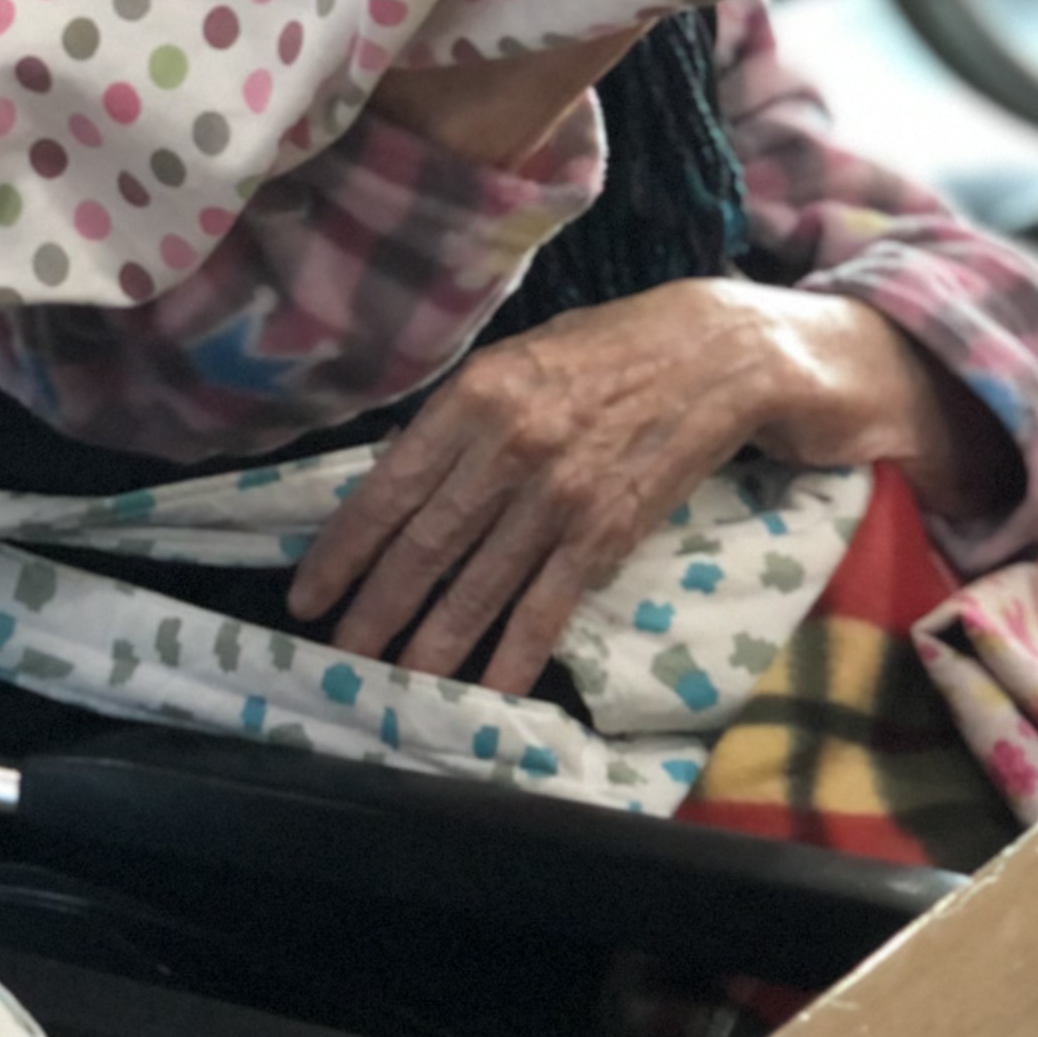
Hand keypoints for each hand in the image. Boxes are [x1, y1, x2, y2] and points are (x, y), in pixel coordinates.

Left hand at [283, 276, 1023, 690]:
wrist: (729, 350)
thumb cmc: (617, 350)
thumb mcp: (524, 359)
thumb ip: (465, 417)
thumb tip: (399, 476)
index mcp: (475, 394)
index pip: (389, 484)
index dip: (345, 548)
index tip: (308, 595)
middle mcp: (509, 442)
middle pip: (425, 541)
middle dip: (376, 607)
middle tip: (339, 656)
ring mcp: (560, 490)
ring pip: (480, 580)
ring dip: (433, 640)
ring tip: (395, 683)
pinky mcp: (612, 527)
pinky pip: (551, 601)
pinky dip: (516, 648)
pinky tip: (488, 685)